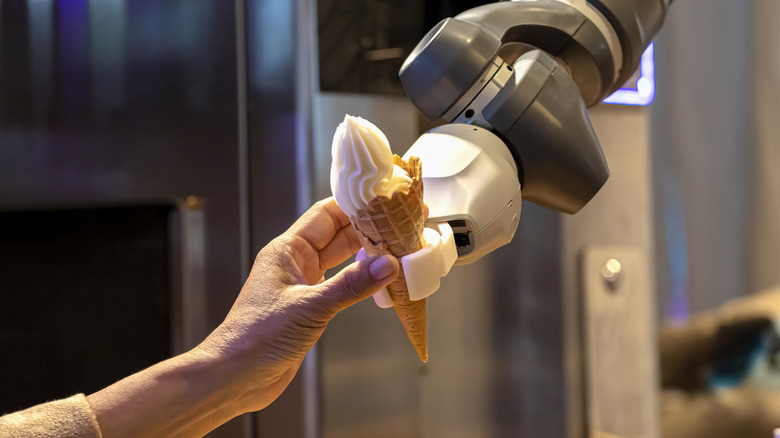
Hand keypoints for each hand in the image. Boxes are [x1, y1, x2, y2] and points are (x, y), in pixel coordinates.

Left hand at [195, 197, 399, 412]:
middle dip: (369, 230)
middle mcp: (295, 263)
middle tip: (400, 227)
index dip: (354, 205)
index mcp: (287, 250)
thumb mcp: (309, 307)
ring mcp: (304, 284)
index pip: (326, 214)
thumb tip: (385, 265)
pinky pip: (342, 285)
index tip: (383, 201)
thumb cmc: (255, 337)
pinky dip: (362, 281)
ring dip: (368, 256)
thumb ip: (350, 286)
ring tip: (398, 250)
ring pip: (343, 260)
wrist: (237, 376)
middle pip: (339, 235)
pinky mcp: (311, 307)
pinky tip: (381, 281)